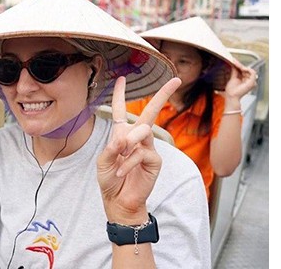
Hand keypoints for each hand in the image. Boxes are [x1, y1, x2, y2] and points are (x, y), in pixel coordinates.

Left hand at [96, 76, 180, 222]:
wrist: (119, 202)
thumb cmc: (110, 181)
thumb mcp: (104, 162)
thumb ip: (112, 148)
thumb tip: (124, 139)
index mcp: (121, 135)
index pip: (121, 111)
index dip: (121, 94)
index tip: (122, 79)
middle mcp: (137, 138)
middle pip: (150, 112)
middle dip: (163, 94)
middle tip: (176, 80)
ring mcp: (148, 147)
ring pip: (142, 130)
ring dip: (128, 142)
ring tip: (121, 155)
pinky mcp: (155, 160)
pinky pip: (142, 152)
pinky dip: (129, 162)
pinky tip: (123, 172)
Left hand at [224, 62, 256, 99]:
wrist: (231, 96)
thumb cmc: (231, 90)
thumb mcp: (233, 78)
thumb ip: (235, 71)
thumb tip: (234, 65)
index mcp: (245, 79)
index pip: (244, 70)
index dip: (239, 65)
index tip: (234, 61)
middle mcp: (248, 80)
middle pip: (246, 70)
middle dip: (240, 65)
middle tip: (234, 61)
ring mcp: (251, 82)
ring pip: (250, 70)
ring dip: (243, 67)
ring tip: (237, 66)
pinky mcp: (252, 82)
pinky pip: (253, 73)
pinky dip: (248, 69)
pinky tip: (242, 68)